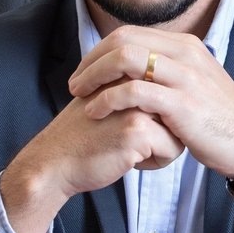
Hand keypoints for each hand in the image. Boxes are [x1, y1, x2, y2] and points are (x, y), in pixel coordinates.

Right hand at [0, 96, 182, 232]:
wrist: (54, 162)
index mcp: (129, 69)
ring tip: (128, 148)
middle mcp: (136, 80)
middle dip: (164, 130)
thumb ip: (137, 89)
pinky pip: (172, 150)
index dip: (159, 116)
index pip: (171, 93)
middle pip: (179, 109)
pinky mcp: (138, 128)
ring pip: (179, 129)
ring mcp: (138, 103)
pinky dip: (153, 162)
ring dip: (160, 147)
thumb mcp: (109, 99)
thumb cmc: (84, 136)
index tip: (131, 127)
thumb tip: (177, 92)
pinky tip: (126, 160)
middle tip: (128, 139)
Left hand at [68, 27, 233, 180]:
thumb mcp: (194, 85)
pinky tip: (96, 112)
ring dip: (94, 76)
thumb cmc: (217, 121)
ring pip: (126, 58)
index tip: (85, 72)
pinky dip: (108, 99)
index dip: (99, 51)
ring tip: (80, 96)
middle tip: (75, 84)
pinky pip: (135, 91)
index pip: (129, 33)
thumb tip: (135, 70)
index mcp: (185, 45)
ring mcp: (186, 77)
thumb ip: (167, 72)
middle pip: (123, 40)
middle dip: (91, 61)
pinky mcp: (183, 104)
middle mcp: (185, 53)